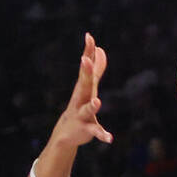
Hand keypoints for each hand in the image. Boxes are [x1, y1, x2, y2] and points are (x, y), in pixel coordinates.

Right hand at [50, 33, 112, 147]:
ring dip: (92, 106)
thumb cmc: (80, 105)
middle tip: (85, 59)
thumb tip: (101, 50)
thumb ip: (97, 68)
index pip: (86, 67)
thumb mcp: (89, 86)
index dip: (88, 52)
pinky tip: (109, 139)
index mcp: (84, 87)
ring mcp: (82, 114)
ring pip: (87, 109)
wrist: (67, 132)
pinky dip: (102, 135)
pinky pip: (95, 132)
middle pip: (83, 84)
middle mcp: (81, 98)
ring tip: (98, 102)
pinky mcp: (86, 129)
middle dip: (84, 72)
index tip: (89, 36)